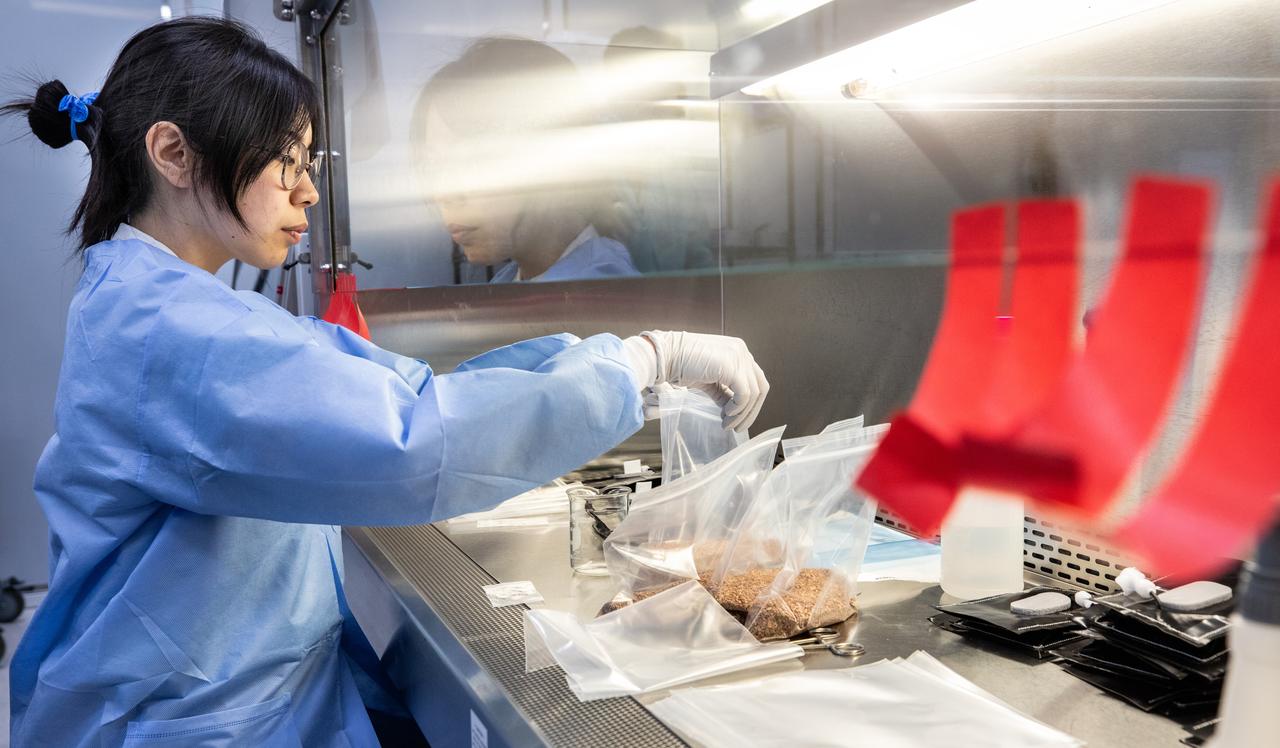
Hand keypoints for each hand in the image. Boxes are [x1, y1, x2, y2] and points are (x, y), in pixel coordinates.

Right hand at [625, 331, 768, 430]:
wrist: (665, 356)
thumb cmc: (681, 365)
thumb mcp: (708, 381)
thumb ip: (724, 392)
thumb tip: (732, 410)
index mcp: (738, 351)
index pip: (756, 380)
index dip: (750, 403)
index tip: (737, 419)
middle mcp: (742, 351)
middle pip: (760, 387)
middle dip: (750, 411)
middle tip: (738, 427)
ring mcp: (738, 357)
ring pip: (754, 393)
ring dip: (742, 414)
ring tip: (727, 424)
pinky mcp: (732, 367)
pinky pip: (744, 394)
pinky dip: (738, 408)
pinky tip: (726, 414)